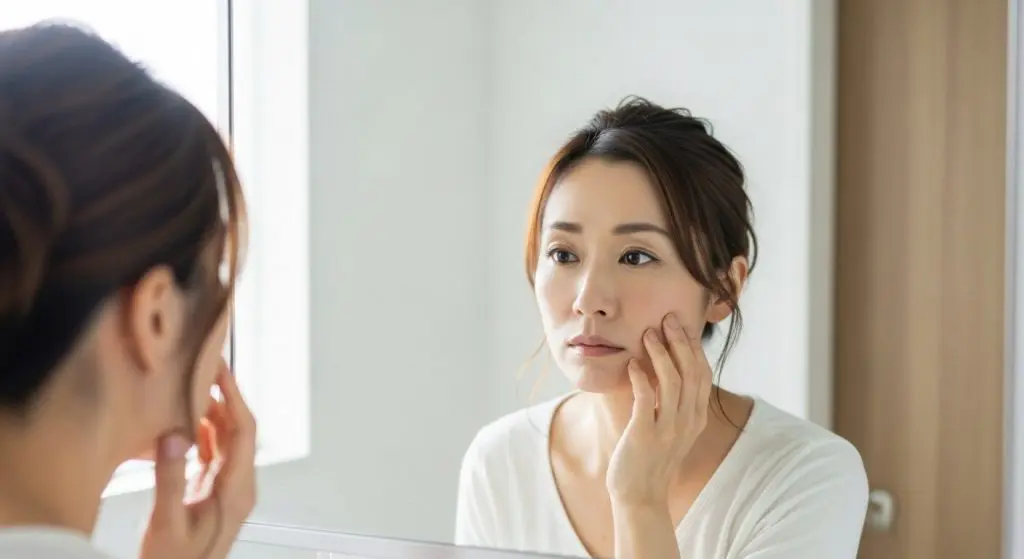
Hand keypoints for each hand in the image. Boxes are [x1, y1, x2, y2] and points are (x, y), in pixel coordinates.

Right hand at [140, 363, 257, 558]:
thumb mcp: (167, 521)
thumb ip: (170, 478)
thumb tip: (173, 436)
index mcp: (236, 490)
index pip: (243, 431)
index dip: (234, 396)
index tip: (220, 371)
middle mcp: (239, 485)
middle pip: (238, 430)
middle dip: (224, 398)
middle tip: (204, 370)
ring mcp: (228, 488)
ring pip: (226, 440)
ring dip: (212, 414)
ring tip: (192, 389)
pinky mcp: (214, 491)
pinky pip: (214, 453)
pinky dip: (203, 434)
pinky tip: (186, 422)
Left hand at [606, 313, 712, 507]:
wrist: (640, 496)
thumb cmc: (650, 458)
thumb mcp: (671, 428)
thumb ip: (673, 402)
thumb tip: (667, 368)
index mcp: (696, 418)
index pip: (702, 374)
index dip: (693, 347)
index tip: (681, 324)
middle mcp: (687, 422)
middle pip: (691, 372)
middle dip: (680, 342)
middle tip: (668, 319)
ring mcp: (668, 429)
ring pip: (672, 382)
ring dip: (660, 354)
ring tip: (648, 334)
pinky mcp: (645, 435)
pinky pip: (646, 400)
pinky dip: (640, 378)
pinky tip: (631, 364)